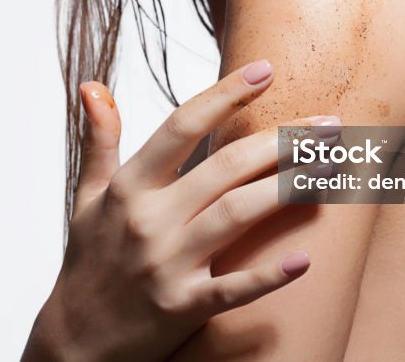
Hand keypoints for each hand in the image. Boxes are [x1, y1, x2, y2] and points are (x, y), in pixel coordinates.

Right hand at [21, 59, 340, 361]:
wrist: (75, 343)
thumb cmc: (89, 264)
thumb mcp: (86, 199)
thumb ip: (98, 141)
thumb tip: (93, 86)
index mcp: (128, 188)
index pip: (181, 126)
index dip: (225, 95)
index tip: (266, 70)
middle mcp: (148, 220)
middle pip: (224, 166)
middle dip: (281, 140)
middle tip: (328, 123)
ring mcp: (166, 265)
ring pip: (236, 214)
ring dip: (288, 187)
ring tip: (330, 165)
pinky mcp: (181, 308)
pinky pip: (232, 289)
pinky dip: (268, 275)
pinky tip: (304, 259)